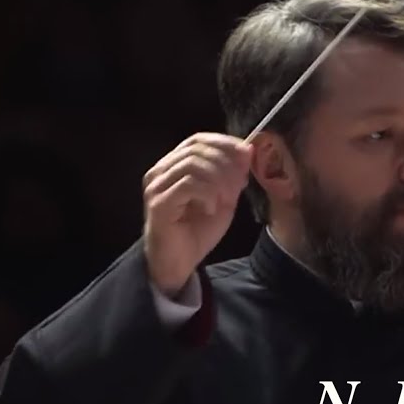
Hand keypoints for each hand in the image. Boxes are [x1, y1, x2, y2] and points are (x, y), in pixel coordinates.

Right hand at [142, 133, 252, 295]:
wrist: (179, 263)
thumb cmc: (198, 231)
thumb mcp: (224, 198)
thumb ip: (233, 175)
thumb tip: (247, 150)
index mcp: (174, 165)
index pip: (197, 140)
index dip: (224, 143)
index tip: (246, 155)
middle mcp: (160, 170)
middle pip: (197, 149)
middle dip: (226, 163)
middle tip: (239, 184)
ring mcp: (156, 185)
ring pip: (193, 164)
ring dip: (219, 179)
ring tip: (226, 199)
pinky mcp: (158, 202)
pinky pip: (188, 184)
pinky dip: (208, 193)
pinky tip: (211, 208)